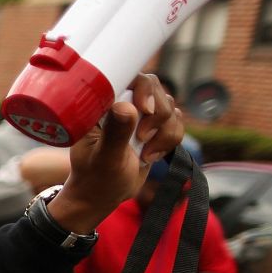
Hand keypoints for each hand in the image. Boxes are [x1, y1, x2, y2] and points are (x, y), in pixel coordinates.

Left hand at [50, 72, 182, 234]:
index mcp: (102, 103)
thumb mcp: (103, 158)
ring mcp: (139, 114)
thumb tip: (126, 107)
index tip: (145, 109)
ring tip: (144, 155)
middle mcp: (121, 102)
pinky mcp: (154, 126)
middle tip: (141, 139)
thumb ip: (115, 133)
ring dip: (164, 133)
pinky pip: (177, 122)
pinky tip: (150, 157)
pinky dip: (169, 140)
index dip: (144, 87)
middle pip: (156, 89)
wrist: (102, 195)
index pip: (128, 76)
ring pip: (170, 107)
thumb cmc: (94, 177)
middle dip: (157, 117)